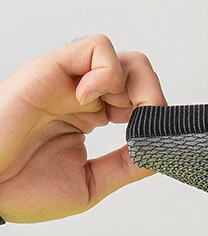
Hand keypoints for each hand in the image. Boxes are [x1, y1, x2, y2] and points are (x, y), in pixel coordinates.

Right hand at [0, 33, 167, 223]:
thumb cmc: (20, 189)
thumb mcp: (89, 184)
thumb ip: (126, 166)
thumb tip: (159, 154)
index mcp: (92, 116)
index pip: (141, 101)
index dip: (155, 117)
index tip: (149, 142)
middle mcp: (84, 95)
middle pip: (140, 76)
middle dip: (153, 101)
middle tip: (140, 128)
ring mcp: (70, 81)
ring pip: (126, 60)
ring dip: (135, 86)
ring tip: (116, 114)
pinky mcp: (53, 68)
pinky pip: (98, 47)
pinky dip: (108, 72)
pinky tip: (89, 101)